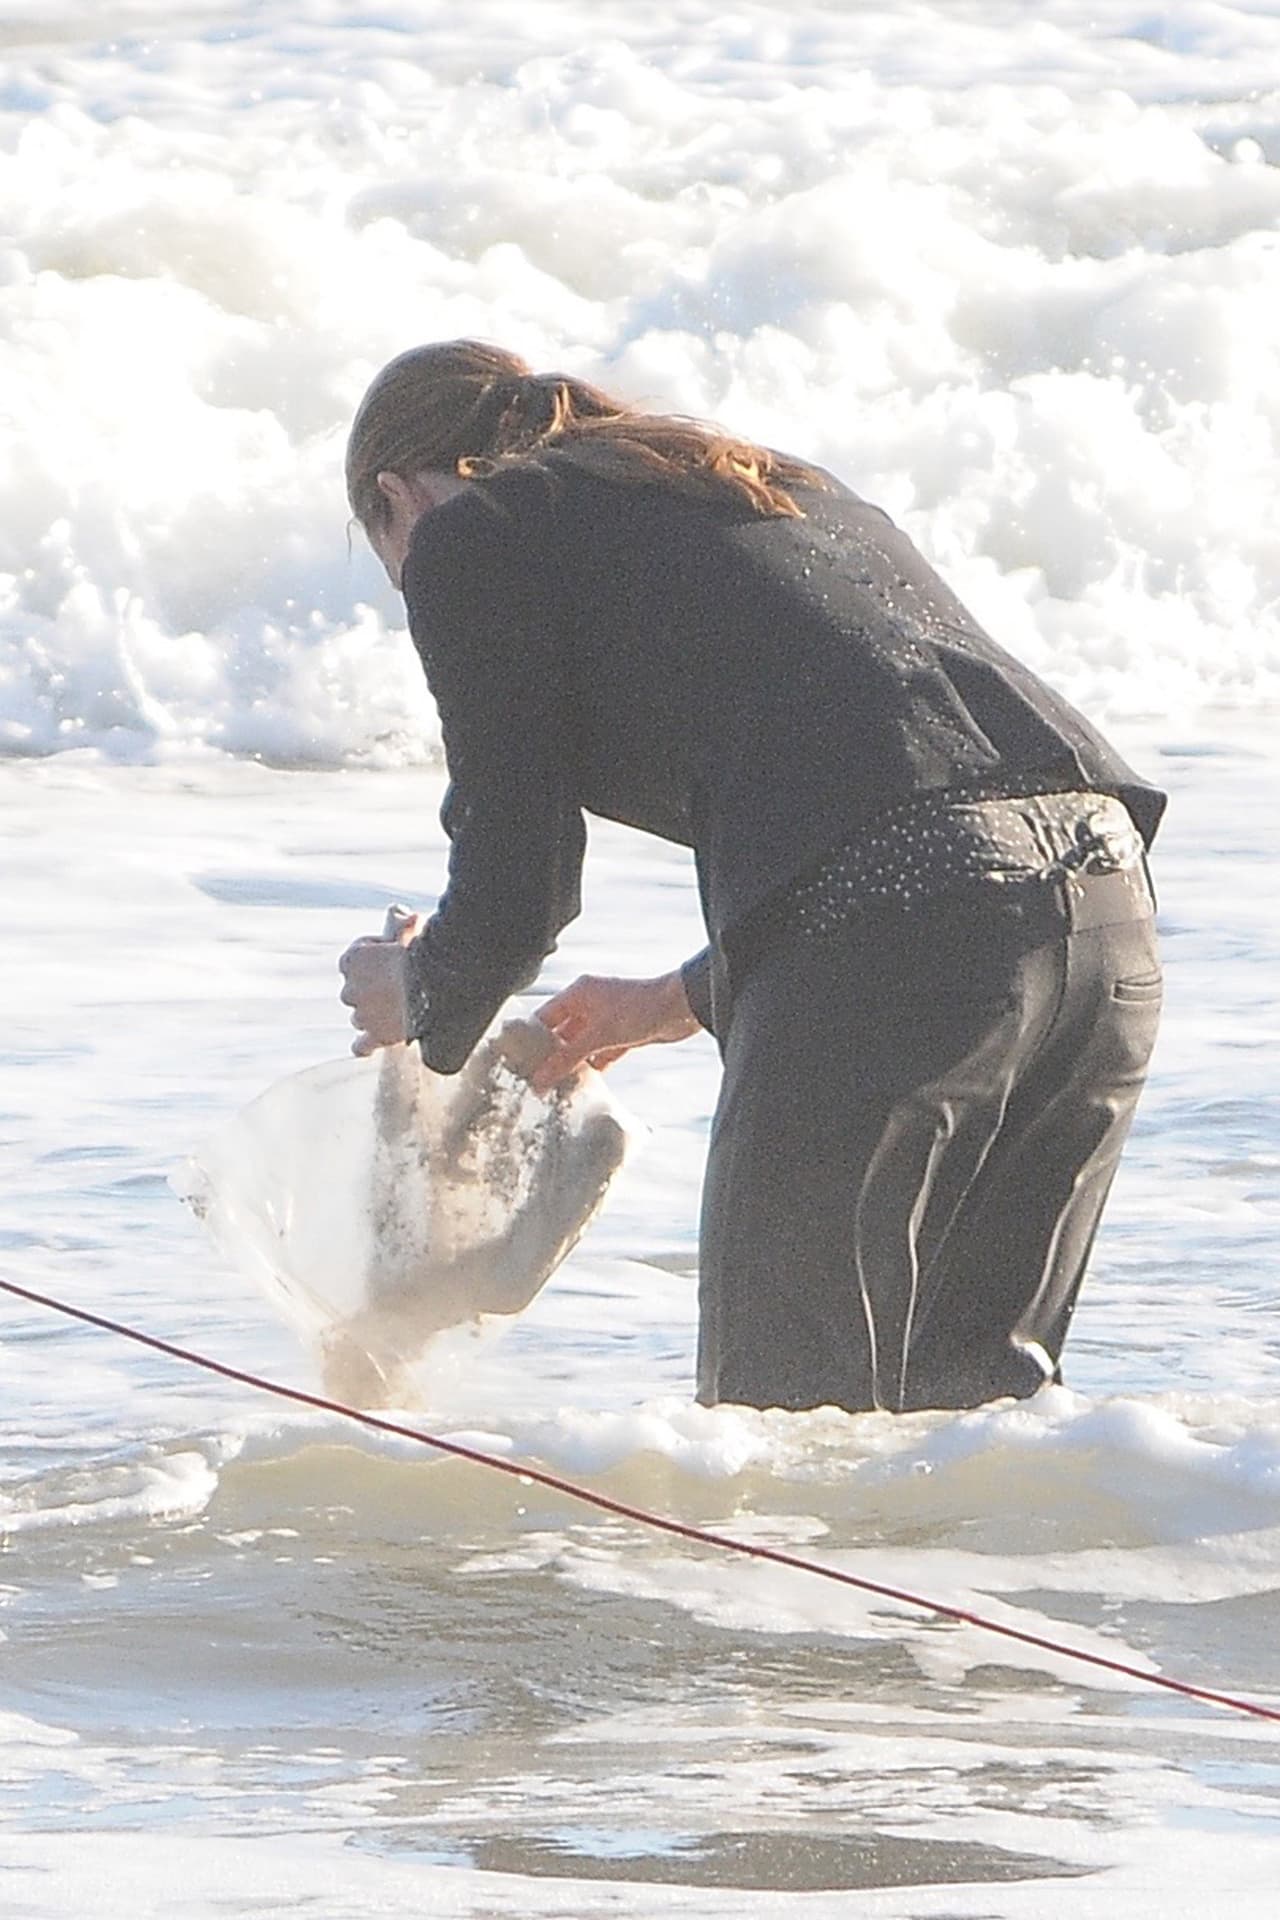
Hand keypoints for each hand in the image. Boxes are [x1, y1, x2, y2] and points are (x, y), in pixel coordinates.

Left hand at [338, 906, 422, 1056]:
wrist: (434, 985)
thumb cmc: (422, 954)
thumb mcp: (410, 930)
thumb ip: (400, 922)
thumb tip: (397, 911)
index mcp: (352, 959)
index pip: (355, 958)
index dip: (374, 956)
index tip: (394, 953)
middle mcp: (350, 989)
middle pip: (355, 990)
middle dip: (372, 988)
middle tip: (399, 982)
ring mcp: (362, 1014)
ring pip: (359, 1017)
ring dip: (372, 1014)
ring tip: (395, 1010)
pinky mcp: (376, 1036)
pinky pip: (361, 1045)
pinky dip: (364, 1046)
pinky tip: (366, 1047)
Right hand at [529, 969, 700, 1094]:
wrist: (682, 1007)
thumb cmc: (640, 1008)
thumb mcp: (599, 1035)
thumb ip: (568, 1058)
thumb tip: (540, 1079)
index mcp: (578, 994)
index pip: (543, 1018)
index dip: (530, 1040)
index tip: (517, 1063)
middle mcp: (589, 1005)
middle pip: (560, 1034)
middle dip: (550, 1058)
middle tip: (534, 1082)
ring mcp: (606, 1020)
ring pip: (580, 1047)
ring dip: (570, 1065)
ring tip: (554, 1089)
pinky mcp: (621, 1035)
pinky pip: (599, 1054)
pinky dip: (592, 1068)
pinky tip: (582, 1086)